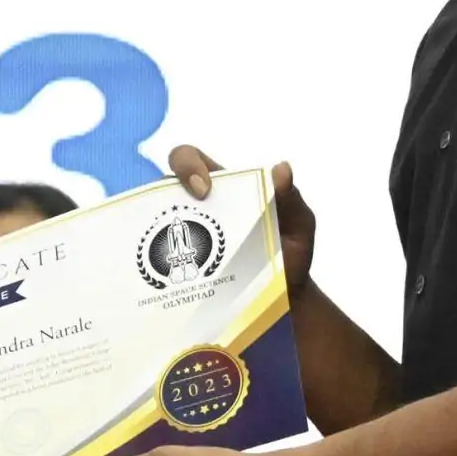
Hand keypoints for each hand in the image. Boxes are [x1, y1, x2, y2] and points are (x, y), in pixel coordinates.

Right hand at [170, 145, 312, 294]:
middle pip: (165, 182)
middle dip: (172, 186)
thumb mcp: (299, 224)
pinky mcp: (184, 266)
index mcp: (225, 187)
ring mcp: (190, 236)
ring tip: (176, 248)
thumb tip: (282, 168)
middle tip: (196, 208)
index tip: (204, 189)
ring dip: (161, 228)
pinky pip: (163, 259)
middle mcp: (200, 207)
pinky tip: (171, 276)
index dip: (188, 165)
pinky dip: (162, 262)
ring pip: (157, 220)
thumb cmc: (291, 252)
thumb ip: (291, 198)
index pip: (191, 159)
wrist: (286, 296)